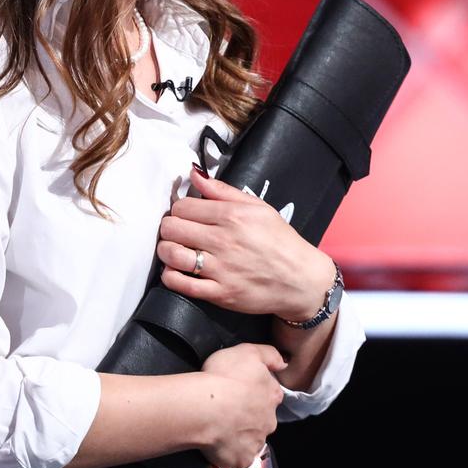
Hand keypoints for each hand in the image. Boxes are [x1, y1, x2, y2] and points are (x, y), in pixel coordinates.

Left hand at [157, 166, 337, 320]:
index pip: (182, 207)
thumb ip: (223, 191)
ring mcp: (220, 269)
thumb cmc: (280, 241)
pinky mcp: (219, 293)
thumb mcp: (258, 207)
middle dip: (169, 228)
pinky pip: (180, 284)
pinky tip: (176, 270)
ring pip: (171, 254)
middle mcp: (223, 241)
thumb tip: (194, 174)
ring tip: (174, 250)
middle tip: (177, 232)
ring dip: (166, 251)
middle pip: (171, 228)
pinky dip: (170, 276)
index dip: (179, 210)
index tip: (184, 216)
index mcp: (232, 216)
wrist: (301, 280)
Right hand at [198, 343, 285, 467]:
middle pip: (263, 419)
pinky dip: (230, 453)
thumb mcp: (247, 351)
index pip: (271, 394)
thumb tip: (283, 363)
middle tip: (228, 410)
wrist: (205, 408)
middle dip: (250, 416)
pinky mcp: (243, 460)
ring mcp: (257, 442)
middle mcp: (270, 420)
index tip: (241, 391)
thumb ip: (269, 355)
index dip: (256, 393)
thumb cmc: (224, 377)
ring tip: (220, 428)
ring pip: (251, 439)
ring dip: (240, 435)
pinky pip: (238, 457)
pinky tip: (218, 445)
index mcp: (272, 395)